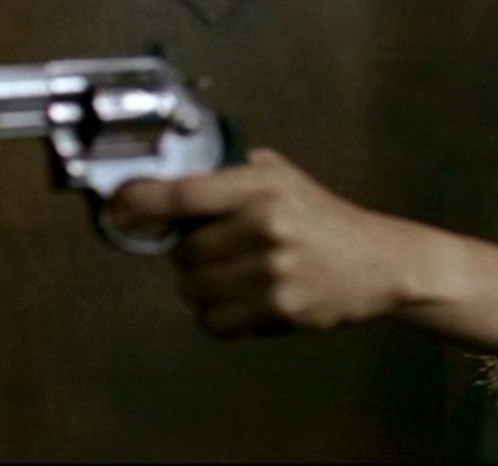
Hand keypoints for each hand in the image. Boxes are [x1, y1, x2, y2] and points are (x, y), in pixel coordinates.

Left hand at [108, 149, 415, 336]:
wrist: (380, 263)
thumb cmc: (325, 218)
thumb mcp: (286, 179)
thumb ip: (235, 174)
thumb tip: (170, 180)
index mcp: (261, 188)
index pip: (183, 194)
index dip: (139, 201)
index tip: (117, 207)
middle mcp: (264, 225)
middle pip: (183, 252)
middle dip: (190, 255)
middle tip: (217, 252)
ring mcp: (270, 271)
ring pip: (194, 290)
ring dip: (203, 288)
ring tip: (233, 278)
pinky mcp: (278, 310)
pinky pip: (215, 322)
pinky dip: (220, 317)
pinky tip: (245, 302)